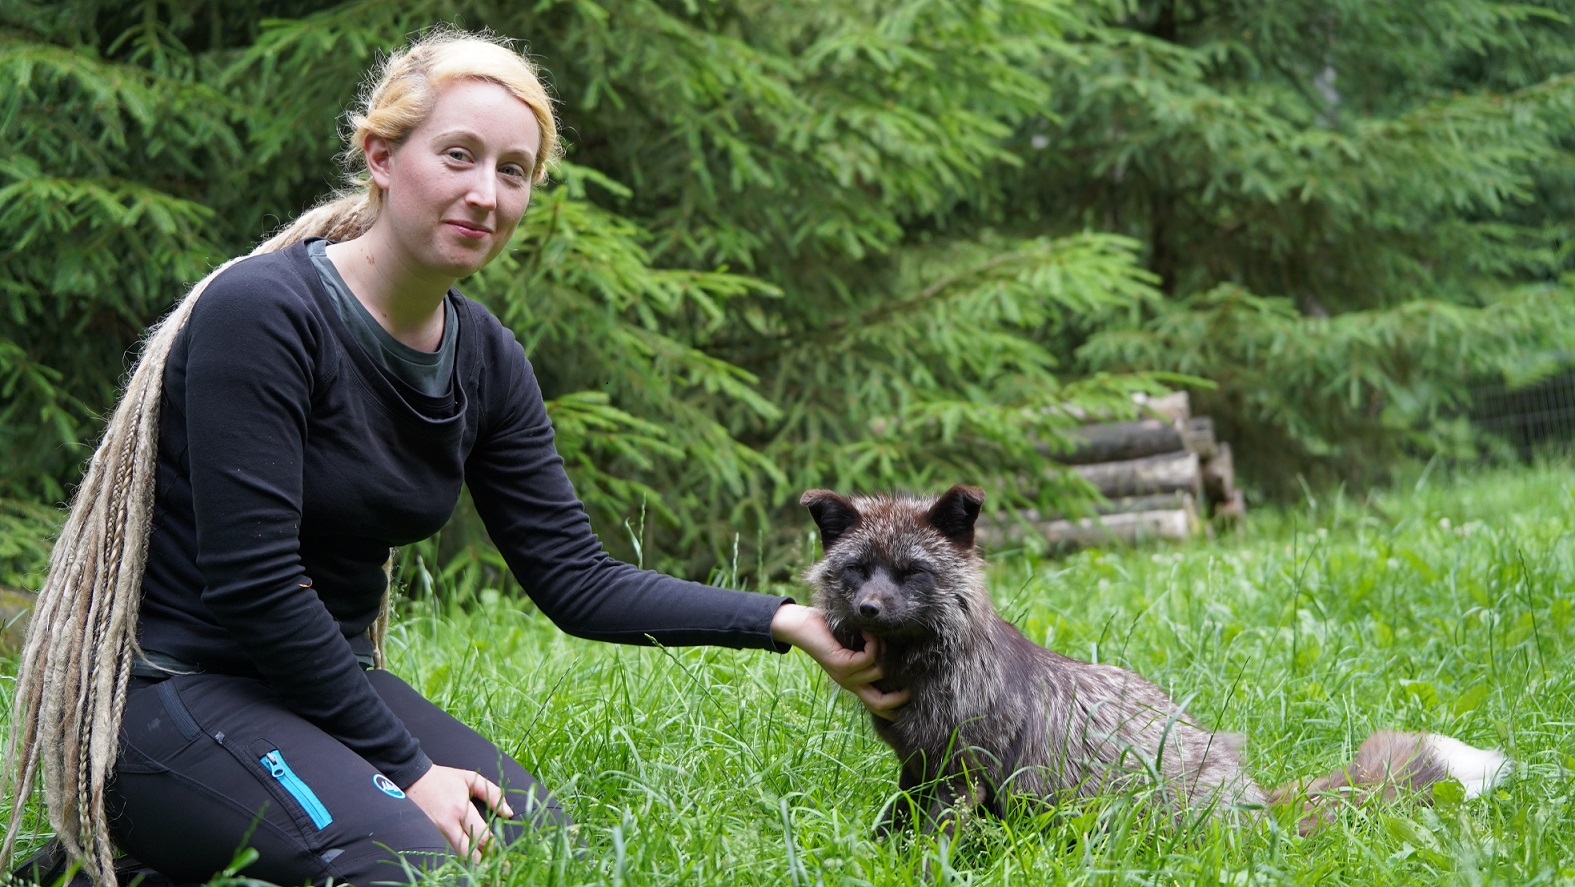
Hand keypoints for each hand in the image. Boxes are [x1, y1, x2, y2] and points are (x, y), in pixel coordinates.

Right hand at [404, 764, 513, 860]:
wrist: (413, 779)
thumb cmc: (443, 779)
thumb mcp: (471, 779)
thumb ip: (493, 793)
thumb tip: (508, 813)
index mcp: (461, 809)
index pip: (481, 836)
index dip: (493, 847)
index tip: (503, 854)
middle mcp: (448, 824)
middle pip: (469, 852)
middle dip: (484, 862)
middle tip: (498, 869)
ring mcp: (436, 832)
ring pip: (456, 855)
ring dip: (472, 863)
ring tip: (486, 870)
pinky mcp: (428, 836)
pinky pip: (446, 851)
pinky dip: (458, 857)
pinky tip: (468, 862)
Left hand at [771, 602, 909, 720]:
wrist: (799, 626)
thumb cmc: (829, 630)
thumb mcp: (854, 645)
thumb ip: (871, 651)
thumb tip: (900, 650)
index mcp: (854, 681)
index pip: (876, 705)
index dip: (894, 709)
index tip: (911, 700)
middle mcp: (850, 683)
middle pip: (878, 704)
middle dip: (897, 700)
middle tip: (909, 690)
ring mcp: (845, 676)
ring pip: (880, 670)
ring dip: (883, 649)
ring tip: (874, 634)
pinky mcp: (840, 666)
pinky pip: (869, 657)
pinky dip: (873, 642)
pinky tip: (865, 631)